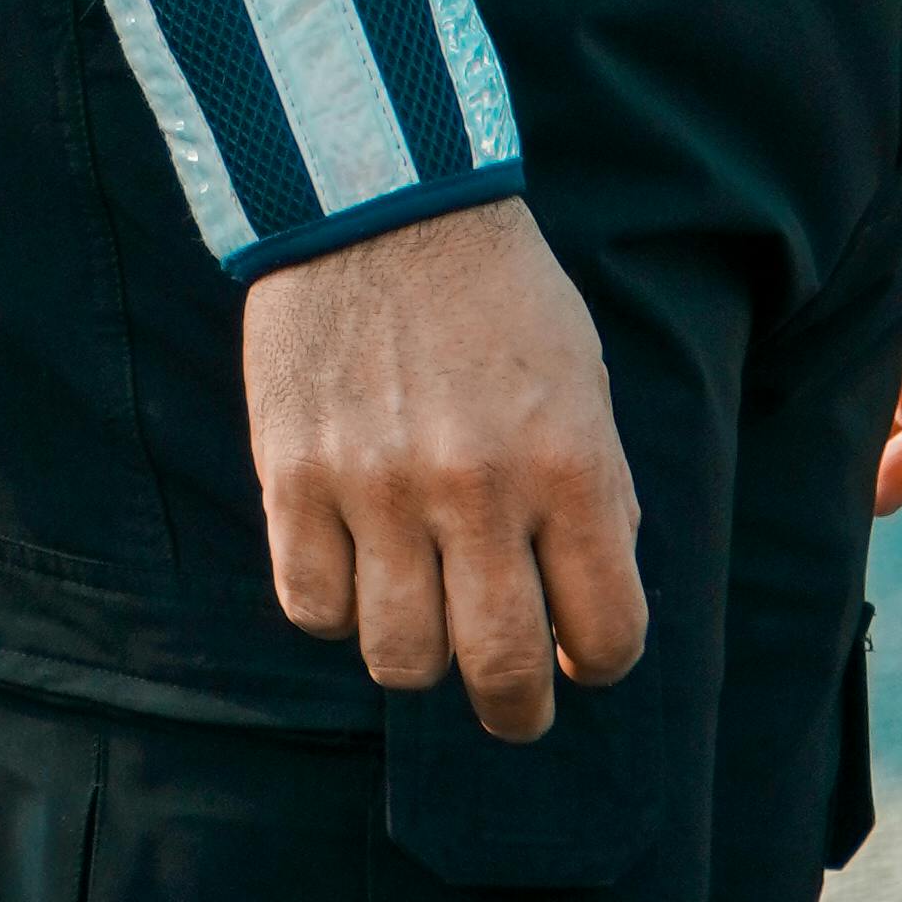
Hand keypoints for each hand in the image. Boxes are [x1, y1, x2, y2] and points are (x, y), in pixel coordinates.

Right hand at [244, 196, 647, 742]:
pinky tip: (354, 552)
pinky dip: (337, 602)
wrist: (380, 193)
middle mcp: (477, 487)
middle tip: (509, 693)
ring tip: (422, 595)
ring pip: (401, 660)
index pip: (607, 634)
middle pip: (503, 674)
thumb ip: (595, 492)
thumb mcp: (580, 375)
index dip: (599, 658)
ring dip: (418, 646)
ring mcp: (379, 487)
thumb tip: (589, 613)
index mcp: (568, 459)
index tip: (580, 648)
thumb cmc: (496, 292)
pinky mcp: (293, 478)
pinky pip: (315, 610)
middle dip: (517, 708)